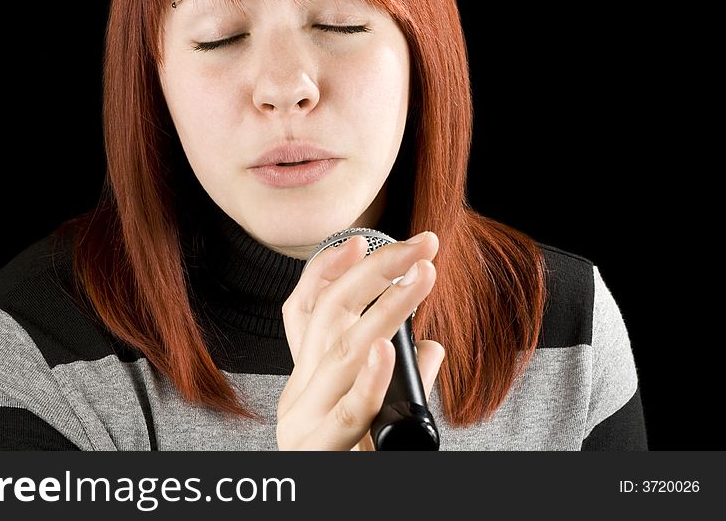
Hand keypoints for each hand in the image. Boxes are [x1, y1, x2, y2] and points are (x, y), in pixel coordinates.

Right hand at [277, 232, 444, 449]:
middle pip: (328, 318)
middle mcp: (298, 393)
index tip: (359, 239)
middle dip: (375, 273)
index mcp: (307, 379)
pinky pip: (348, 412)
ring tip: (422, 277)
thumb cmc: (354, 464)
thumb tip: (434, 346)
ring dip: (387, 309)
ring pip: (343, 352)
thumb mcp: (374, 418)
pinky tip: (389, 348)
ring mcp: (303, 421)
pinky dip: (370, 378)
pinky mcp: (318, 452)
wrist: (322, 510)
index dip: (327, 271)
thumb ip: (403, 382)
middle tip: (421, 245)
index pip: (304, 312)